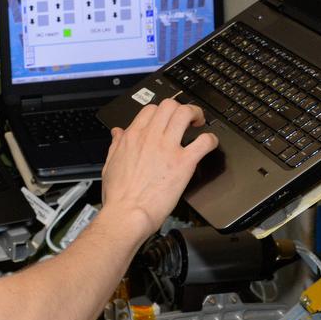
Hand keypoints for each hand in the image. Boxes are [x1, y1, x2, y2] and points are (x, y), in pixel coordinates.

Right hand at [99, 99, 217, 237]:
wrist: (127, 214)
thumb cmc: (119, 196)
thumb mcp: (109, 164)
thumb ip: (115, 145)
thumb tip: (117, 133)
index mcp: (133, 137)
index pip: (150, 109)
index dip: (161, 112)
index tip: (166, 119)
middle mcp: (151, 138)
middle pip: (169, 105)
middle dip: (180, 107)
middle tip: (186, 118)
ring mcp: (168, 148)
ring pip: (185, 114)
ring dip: (196, 114)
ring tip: (199, 123)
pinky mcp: (183, 163)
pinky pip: (203, 142)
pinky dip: (210, 140)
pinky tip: (210, 144)